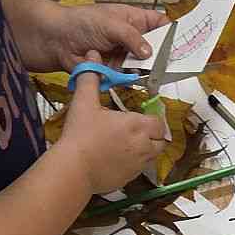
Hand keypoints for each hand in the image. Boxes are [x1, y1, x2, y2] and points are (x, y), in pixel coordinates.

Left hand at [13, 0, 164, 74]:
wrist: (57, 41)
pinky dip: (139, 81)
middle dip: (165, 56)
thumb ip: (132, 37)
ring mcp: (125, 55)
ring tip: (163, 76)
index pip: (160, 23)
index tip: (183, 43)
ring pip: (146, 65)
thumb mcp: (111, 24)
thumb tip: (149, 52)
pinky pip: (133, 78)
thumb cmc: (81, 23)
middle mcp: (133, 37)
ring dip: (153, 71)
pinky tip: (147, 84)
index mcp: (134, 19)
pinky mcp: (117, 72)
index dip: (172, 32)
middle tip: (177, 65)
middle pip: (157, 48)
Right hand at [58, 73, 169, 196]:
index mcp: (137, 125)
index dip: (154, 118)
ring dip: (146, 149)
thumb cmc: (80, 135)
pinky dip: (134, 163)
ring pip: (152, 156)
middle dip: (154, 135)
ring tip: (129, 142)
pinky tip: (118, 157)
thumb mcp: (84, 101)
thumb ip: (91, 77)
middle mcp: (143, 146)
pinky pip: (138, 170)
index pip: (159, 122)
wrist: (74, 169)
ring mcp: (137, 165)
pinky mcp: (129, 179)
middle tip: (139, 129)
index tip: (144, 115)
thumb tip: (93, 55)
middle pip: (161, 141)